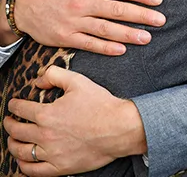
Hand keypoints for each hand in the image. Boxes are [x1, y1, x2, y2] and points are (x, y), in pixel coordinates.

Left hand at [4, 66, 146, 175]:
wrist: (119, 128)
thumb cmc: (101, 105)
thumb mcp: (79, 81)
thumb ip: (55, 75)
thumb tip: (38, 80)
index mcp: (47, 114)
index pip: (21, 109)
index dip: (14, 105)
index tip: (13, 104)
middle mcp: (45, 135)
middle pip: (16, 131)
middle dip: (9, 124)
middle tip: (8, 121)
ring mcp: (51, 153)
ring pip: (21, 152)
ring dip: (12, 144)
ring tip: (12, 140)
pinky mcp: (59, 167)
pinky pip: (33, 171)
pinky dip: (23, 166)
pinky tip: (23, 160)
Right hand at [13, 0, 165, 54]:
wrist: (22, 6)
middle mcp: (82, 4)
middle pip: (116, 10)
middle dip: (141, 16)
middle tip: (161, 20)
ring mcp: (74, 22)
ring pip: (106, 29)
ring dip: (128, 34)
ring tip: (147, 38)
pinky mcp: (66, 38)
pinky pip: (89, 44)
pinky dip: (105, 48)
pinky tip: (122, 50)